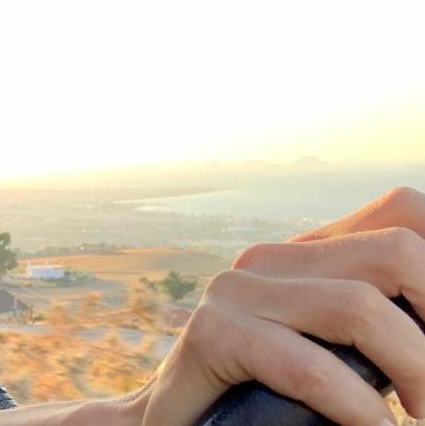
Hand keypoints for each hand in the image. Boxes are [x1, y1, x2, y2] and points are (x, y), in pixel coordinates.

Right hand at [136, 188, 424, 425]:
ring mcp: (236, 291)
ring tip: (421, 417)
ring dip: (416, 370)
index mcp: (309, 255)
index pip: (403, 211)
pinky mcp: (212, 334)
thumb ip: (383, 330)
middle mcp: (270, 260)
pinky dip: (358, 408)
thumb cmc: (267, 402)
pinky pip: (309, 366)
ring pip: (362, 307)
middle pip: (396, 251)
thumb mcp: (337, 354)